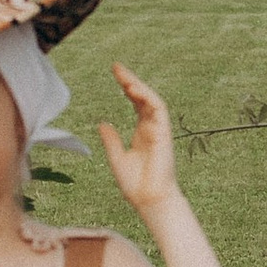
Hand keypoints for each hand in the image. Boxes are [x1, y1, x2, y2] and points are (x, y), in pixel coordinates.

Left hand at [99, 62, 177, 211]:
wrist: (149, 200)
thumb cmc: (136, 185)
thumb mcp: (117, 159)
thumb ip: (111, 140)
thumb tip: (102, 123)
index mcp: (142, 133)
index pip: (136, 104)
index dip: (127, 88)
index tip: (115, 75)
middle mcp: (152, 129)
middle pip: (143, 98)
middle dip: (131, 81)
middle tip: (116, 67)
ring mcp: (159, 130)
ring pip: (152, 100)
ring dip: (138, 86)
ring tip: (122, 75)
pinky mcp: (164, 133)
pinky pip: (158, 109)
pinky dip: (147, 97)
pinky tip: (133, 88)